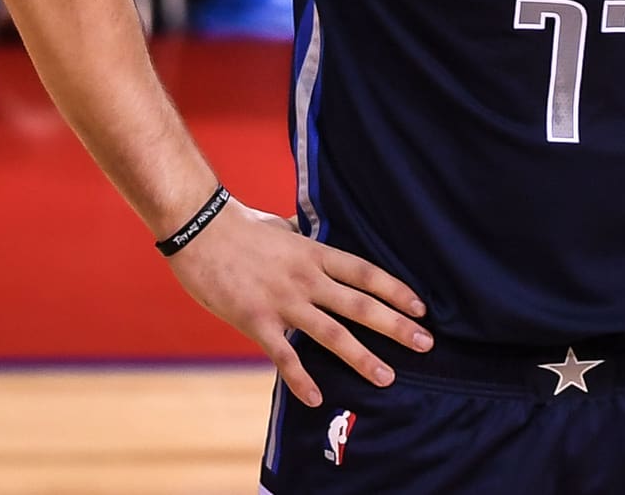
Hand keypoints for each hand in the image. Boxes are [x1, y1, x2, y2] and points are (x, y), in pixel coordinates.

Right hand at [166, 197, 432, 407]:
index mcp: (315, 254)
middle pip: (361, 305)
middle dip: (396, 326)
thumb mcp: (282, 227)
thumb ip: (301, 237)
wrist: (199, 227)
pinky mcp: (256, 320)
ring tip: (387, 377)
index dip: (396, 291)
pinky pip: (284, 355)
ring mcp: (283, 301)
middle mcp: (307, 278)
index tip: (421, 308)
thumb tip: (310, 231)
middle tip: (425, 344)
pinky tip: (317, 398)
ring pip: (332, 333)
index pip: (366, 274)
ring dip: (362, 357)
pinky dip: (301, 378)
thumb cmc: (240, 225)